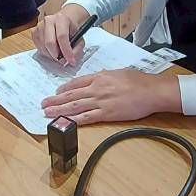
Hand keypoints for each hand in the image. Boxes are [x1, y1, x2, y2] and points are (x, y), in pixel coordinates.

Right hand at [34, 4, 91, 65]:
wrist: (63, 21)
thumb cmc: (71, 31)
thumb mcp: (79, 39)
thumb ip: (77, 50)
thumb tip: (71, 61)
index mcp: (62, 19)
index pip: (62, 36)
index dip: (66, 50)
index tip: (70, 60)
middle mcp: (49, 20)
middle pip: (49, 42)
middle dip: (56, 55)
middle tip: (62, 61)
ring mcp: (39, 26)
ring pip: (43, 46)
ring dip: (51, 55)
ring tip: (58, 54)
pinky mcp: (34, 32)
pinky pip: (38, 47)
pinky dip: (45, 52)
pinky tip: (51, 50)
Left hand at [40, 69, 178, 124]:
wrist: (151, 91)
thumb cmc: (140, 81)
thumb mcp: (119, 73)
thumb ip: (107, 76)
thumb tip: (100, 78)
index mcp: (100, 77)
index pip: (76, 82)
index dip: (64, 89)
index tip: (56, 92)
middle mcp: (96, 88)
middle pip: (71, 95)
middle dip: (55, 100)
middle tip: (43, 104)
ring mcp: (100, 101)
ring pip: (74, 106)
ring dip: (59, 110)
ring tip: (48, 114)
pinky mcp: (106, 114)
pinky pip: (87, 118)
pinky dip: (74, 120)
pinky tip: (65, 122)